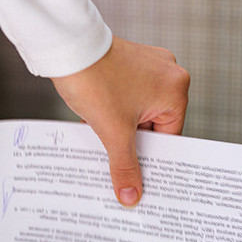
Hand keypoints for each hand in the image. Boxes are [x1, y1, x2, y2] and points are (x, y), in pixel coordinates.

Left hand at [51, 36, 189, 206]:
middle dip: (133, 142)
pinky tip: (97, 122)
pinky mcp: (130, 62)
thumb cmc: (95, 80)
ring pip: (139, 112)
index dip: (150, 157)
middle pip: (154, 124)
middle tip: (117, 162)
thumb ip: (125, 166)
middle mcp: (168, 73)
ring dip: (121, 128)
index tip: (139, 176)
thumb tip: (132, 195)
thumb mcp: (113, 132)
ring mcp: (148, 65)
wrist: (66, 46)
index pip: (169, 136)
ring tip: (103, 138)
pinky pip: (128, 96)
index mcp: (175, 89)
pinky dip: (115, 111)